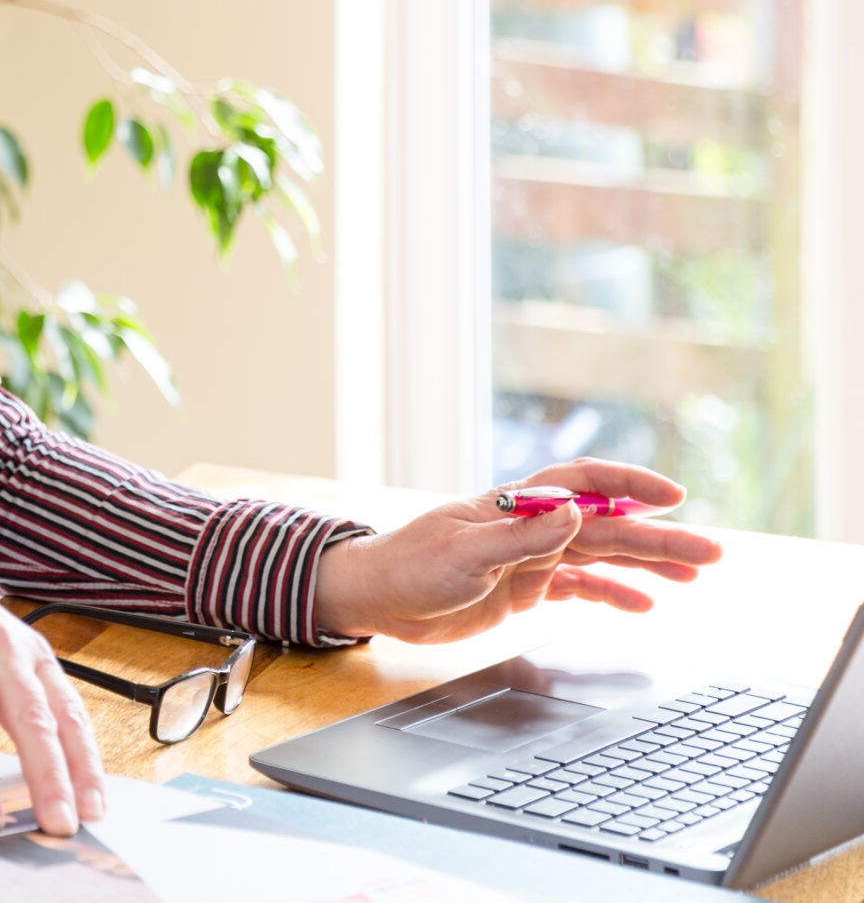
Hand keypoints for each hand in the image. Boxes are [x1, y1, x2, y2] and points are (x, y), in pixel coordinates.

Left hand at [313, 457, 723, 644]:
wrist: (375, 597)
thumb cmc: (407, 566)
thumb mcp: (464, 555)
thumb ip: (522, 537)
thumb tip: (577, 512)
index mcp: (515, 506)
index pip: (583, 483)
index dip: (628, 483)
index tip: (673, 497)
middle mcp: (529, 526)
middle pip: (606, 525)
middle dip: (659, 536)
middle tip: (711, 552)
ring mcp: (529, 557)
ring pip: (601, 555)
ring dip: (648, 563)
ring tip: (695, 573)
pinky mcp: (523, 587)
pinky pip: (579, 586)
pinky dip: (613, 592)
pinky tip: (645, 602)